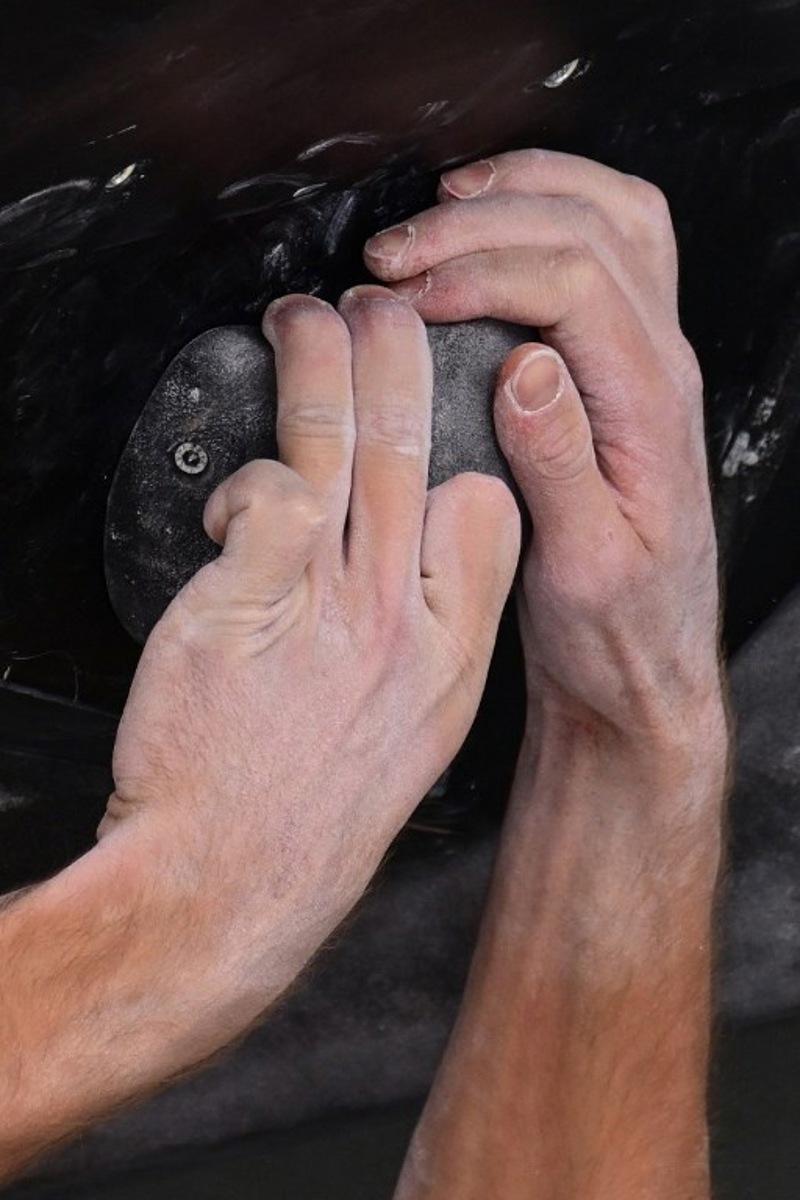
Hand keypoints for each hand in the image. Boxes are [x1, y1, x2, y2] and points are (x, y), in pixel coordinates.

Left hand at [100, 286, 519, 1016]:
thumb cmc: (311, 811)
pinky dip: (241, 481)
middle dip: (398, 351)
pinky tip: (230, 498)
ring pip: (339, 440)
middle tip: (383, 310)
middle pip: (413, 445)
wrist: (232, 881)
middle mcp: (396, 615)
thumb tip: (412, 573)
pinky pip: (260, 495)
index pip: (485, 511)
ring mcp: (324, 603)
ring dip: (322, 360)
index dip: (463, 451)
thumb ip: (424, 640)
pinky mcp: (244, 599)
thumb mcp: (412, 732)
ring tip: (306, 320)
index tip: (439, 423)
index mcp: (449, 647)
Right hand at [365, 149, 723, 755]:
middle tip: (395, 249)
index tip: (406, 291)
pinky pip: (610, 249)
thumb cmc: (614, 623)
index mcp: (649, 408)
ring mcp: (649, 360)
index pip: (574, 283)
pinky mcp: (623, 367)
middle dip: (481, 219)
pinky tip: (493, 223)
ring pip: (613, 218)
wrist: (642, 661)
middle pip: (590, 230)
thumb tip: (525, 365)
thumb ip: (559, 461)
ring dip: (524, 192)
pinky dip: (549, 211)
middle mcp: (660, 368)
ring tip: (439, 207)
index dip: (480, 267)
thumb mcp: (583, 564)